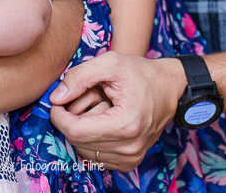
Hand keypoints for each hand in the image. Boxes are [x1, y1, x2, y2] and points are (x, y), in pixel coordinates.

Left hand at [48, 52, 184, 171]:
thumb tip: (56, 98)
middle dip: (71, 120)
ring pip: (84, 151)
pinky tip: (102, 121)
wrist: (170, 88)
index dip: (59, 116)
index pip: (75, 131)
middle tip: (81, 99)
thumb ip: (79, 77)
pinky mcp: (129, 162)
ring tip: (95, 108)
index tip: (58, 101)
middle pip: (77, 142)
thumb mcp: (110, 63)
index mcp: (125, 125)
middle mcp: (129, 148)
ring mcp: (130, 158)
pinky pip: (96, 156)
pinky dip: (92, 139)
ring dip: (81, 130)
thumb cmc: (141, 73)